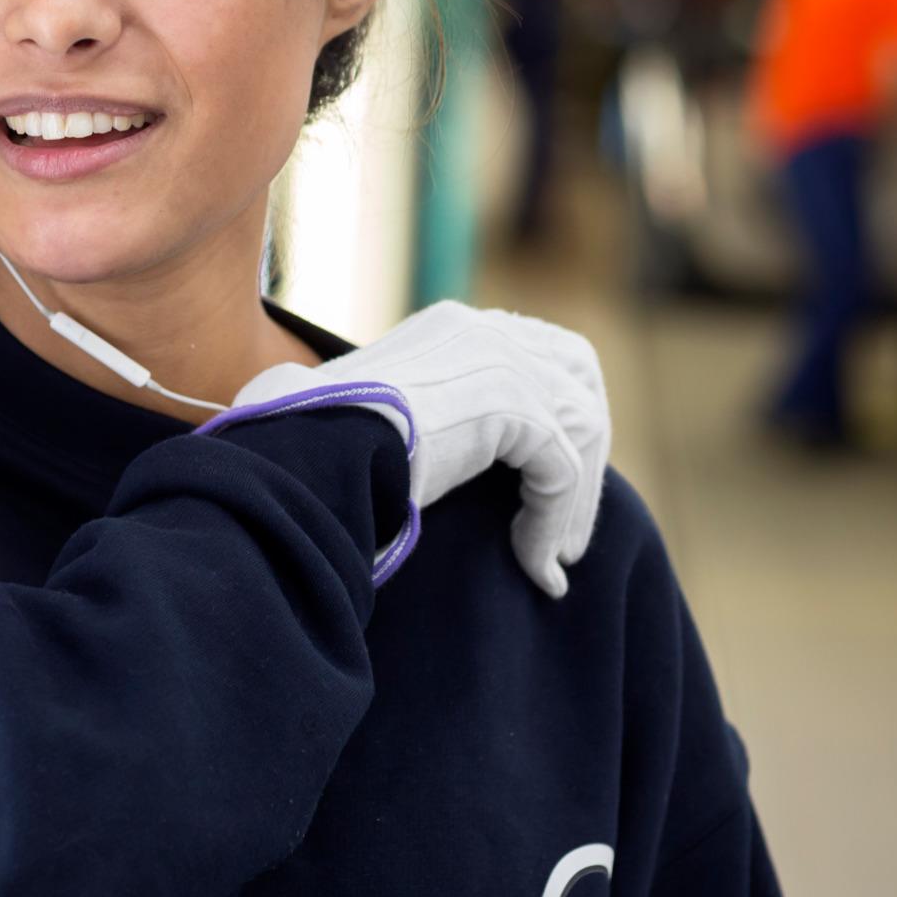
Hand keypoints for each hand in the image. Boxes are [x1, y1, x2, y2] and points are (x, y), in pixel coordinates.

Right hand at [222, 301, 610, 596]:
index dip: (558, 417)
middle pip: (577, 372)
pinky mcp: (513, 405)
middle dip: (589, 445)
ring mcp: (503, 361)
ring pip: (580, 429)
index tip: (548, 485)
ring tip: (552, 559)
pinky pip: (560, 473)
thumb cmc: (322, 446)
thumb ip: (438, 424)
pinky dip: (552, 524)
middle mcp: (483, 331)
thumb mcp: (388, 421)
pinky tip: (534, 567)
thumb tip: (457, 468)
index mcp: (452, 329)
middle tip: (571, 521)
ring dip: (574, 503)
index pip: (538, 350)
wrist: (307, 451)